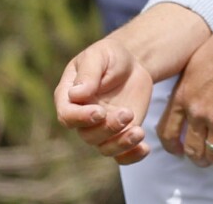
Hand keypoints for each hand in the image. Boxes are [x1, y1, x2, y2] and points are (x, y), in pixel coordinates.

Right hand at [54, 38, 154, 164]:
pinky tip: (145, 148)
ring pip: (105, 148)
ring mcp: (101, 128)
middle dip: (108, 128)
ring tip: (139, 132)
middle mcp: (82, 118)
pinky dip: (132, 156)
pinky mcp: (120, 134)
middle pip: (88, 135)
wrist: (132, 64)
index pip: (67, 116)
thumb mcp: (99, 56)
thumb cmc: (110, 56)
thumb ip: (88, 74)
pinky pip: (122, 154)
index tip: (99, 112)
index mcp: (69, 98)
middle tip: (127, 113)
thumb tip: (76, 95)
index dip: (81, 118)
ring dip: (121, 144)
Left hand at [158, 0, 212, 168]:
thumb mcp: (193, 65)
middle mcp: (198, 113)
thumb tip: (188, 98)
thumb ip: (187, 87)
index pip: (167, 133)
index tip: (179, 151)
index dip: (172, 147)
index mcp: (182, 97)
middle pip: (192, 150)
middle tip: (207, 159)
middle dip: (199, 159)